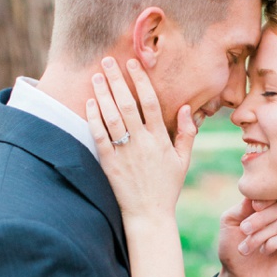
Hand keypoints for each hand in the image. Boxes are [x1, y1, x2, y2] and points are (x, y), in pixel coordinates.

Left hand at [86, 58, 195, 218]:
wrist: (149, 215)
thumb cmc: (167, 187)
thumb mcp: (183, 160)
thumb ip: (187, 133)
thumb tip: (187, 108)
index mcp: (160, 139)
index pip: (149, 101)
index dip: (141, 80)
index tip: (133, 63)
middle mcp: (142, 142)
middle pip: (127, 104)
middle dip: (117, 80)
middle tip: (107, 61)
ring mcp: (125, 152)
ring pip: (112, 117)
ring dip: (103, 94)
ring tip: (96, 76)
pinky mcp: (110, 164)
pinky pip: (100, 137)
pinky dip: (94, 119)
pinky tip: (89, 103)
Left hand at [217, 198, 276, 276]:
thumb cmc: (233, 251)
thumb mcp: (230, 223)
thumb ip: (241, 207)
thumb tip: (255, 194)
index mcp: (269, 209)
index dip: (266, 198)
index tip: (253, 207)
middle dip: (261, 218)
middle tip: (245, 230)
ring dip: (263, 234)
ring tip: (247, 247)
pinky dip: (276, 242)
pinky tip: (264, 250)